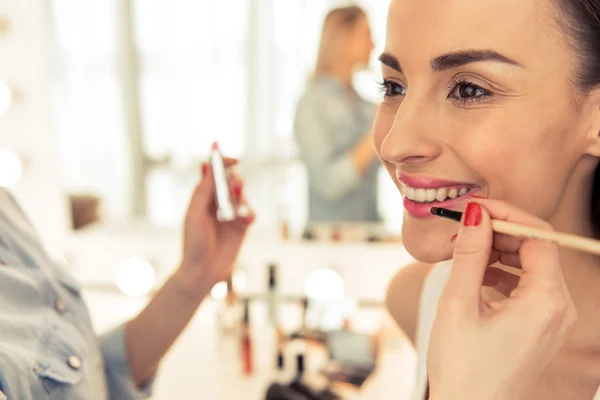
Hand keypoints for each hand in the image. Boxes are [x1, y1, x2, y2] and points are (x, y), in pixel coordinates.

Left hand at [176, 157, 254, 293]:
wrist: (202, 272)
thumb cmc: (193, 243)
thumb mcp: (196, 214)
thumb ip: (204, 190)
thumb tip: (206, 163)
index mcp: (202, 198)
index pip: (214, 173)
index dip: (223, 163)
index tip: (233, 159)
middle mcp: (217, 204)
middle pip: (231, 182)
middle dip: (236, 180)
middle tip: (236, 186)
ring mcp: (231, 216)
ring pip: (243, 196)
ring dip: (242, 197)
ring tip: (237, 208)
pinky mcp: (242, 228)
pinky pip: (250, 213)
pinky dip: (249, 212)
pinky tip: (244, 217)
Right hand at [427, 199, 576, 399]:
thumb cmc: (462, 366)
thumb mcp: (459, 303)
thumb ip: (470, 254)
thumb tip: (476, 213)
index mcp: (546, 302)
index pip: (537, 236)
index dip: (505, 214)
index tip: (473, 207)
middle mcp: (560, 308)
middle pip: (537, 248)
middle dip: (499, 232)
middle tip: (463, 228)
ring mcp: (552, 319)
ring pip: (532, 265)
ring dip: (499, 252)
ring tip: (465, 251)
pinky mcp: (541, 326)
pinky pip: (528, 285)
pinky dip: (503, 273)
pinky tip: (476, 275)